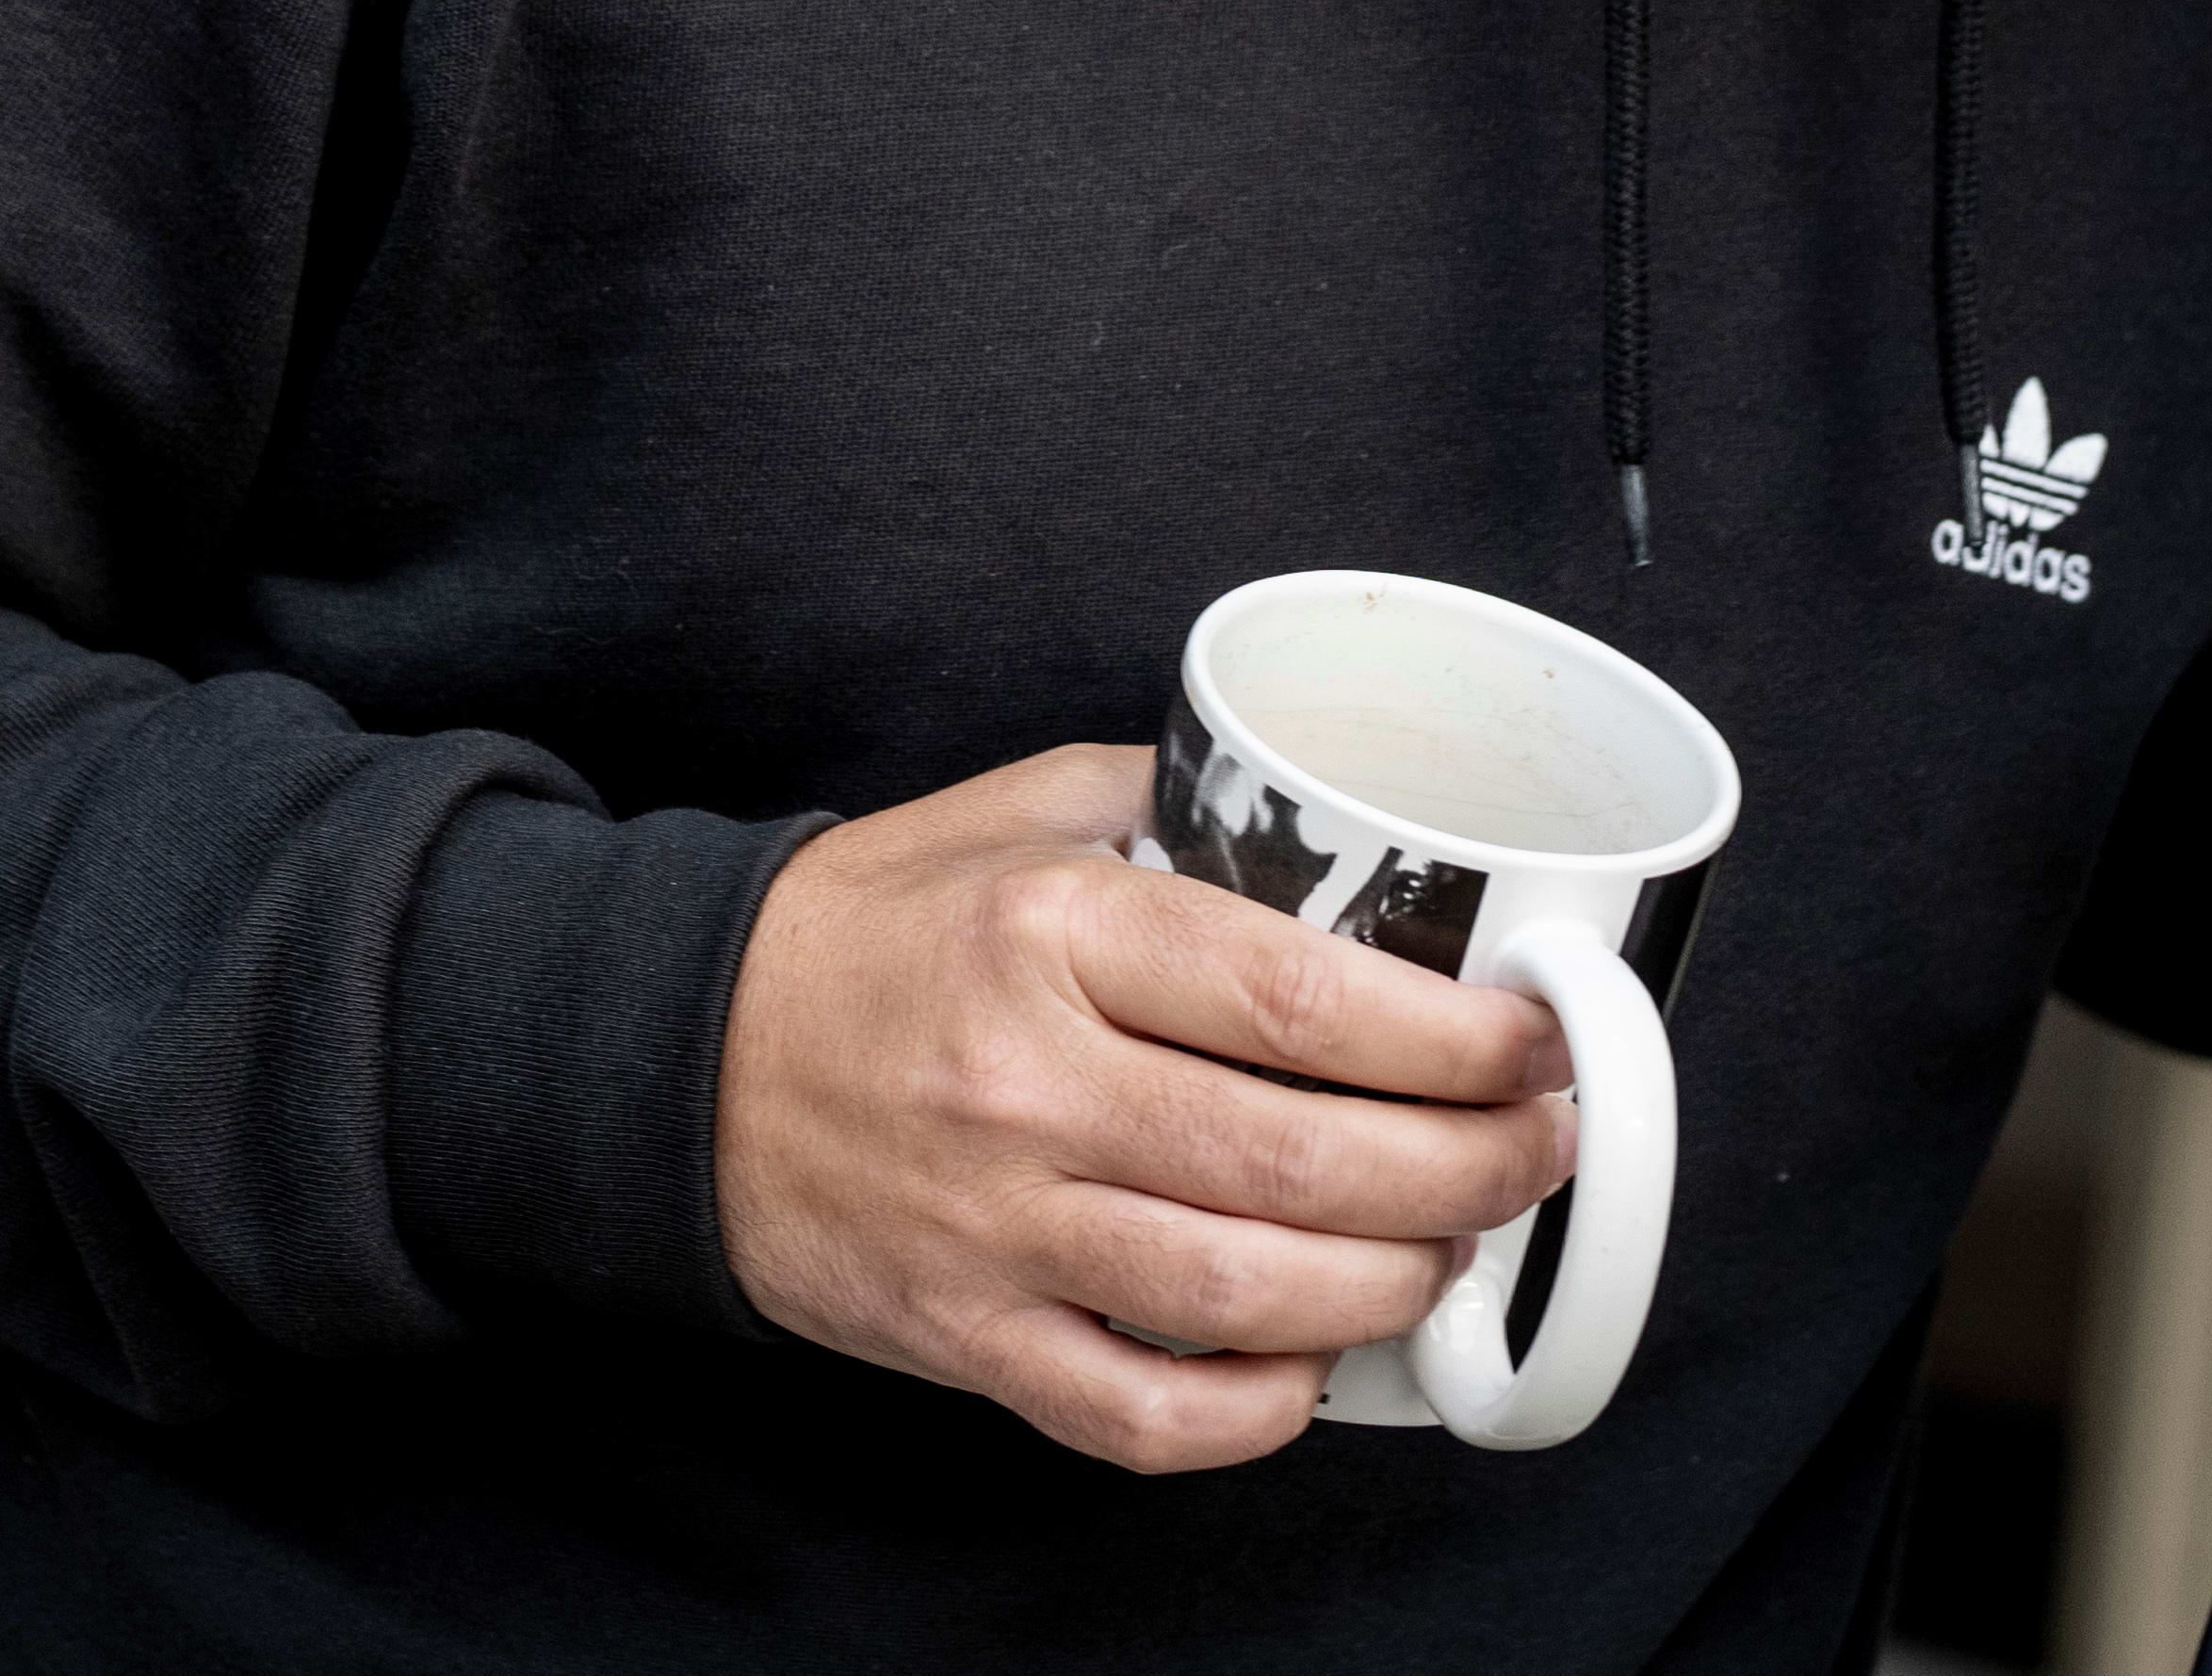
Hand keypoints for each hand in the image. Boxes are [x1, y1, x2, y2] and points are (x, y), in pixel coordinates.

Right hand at [713, 741, 1574, 1469]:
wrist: (675, 1058)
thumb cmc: (870, 930)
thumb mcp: (1018, 810)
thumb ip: (1180, 799)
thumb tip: (1346, 825)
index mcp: (1056, 929)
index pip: (1302, 996)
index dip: (1454, 1037)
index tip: (1535, 1041)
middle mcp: (1029, 1082)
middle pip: (1304, 1155)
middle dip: (1468, 1169)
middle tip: (1537, 1152)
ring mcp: (994, 1227)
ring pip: (1246, 1292)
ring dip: (1390, 1284)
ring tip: (1451, 1249)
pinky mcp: (962, 1336)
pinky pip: (1138, 1412)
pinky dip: (1254, 1411)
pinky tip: (1313, 1366)